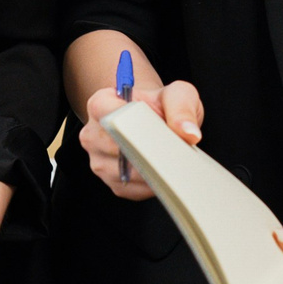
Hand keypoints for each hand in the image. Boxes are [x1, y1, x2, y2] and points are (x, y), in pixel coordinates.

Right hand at [76, 80, 204, 200]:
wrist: (154, 120)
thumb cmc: (160, 105)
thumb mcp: (176, 93)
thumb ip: (182, 107)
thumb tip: (189, 133)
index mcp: (101, 104)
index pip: (112, 117)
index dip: (139, 126)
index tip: (161, 131)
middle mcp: (94, 134)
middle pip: (121, 148)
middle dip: (151, 151)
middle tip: (175, 148)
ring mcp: (100, 162)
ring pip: (128, 172)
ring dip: (154, 169)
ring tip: (173, 159)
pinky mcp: (113, 183)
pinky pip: (134, 190)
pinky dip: (153, 184)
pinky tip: (166, 172)